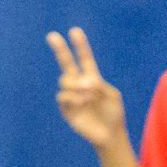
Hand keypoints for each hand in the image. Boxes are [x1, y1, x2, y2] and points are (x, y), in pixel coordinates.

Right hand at [48, 28, 128, 151]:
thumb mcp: (112, 96)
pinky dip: (73, 97)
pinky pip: (63, 96)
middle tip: (52, 35)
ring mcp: (71, 96)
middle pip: (66, 64)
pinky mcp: (66, 108)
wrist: (109, 135)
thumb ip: (100, 86)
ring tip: (88, 96)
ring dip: (76, 85)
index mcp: (92, 78)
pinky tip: (82, 103)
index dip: (80, 45)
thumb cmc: (113, 114)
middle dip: (59, 49)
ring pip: (64, 80)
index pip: (84, 58)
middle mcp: (79, 84)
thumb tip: (83, 82)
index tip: (74, 31)